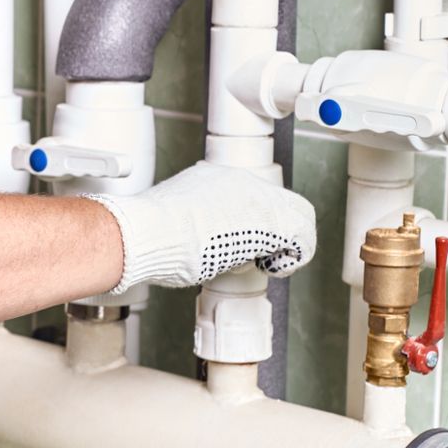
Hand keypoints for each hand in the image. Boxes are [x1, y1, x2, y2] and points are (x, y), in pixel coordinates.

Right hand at [86, 162, 316, 293]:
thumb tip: (195, 246)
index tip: (242, 244)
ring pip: (298, 215)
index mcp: (213, 178)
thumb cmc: (148, 235)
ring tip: (268, 264)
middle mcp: (239, 181)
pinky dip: (294, 258)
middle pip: (280, 202)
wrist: (145, 233)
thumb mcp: (171, 223)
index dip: (253, 223)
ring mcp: (257, 198)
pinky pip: (302, 237)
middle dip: (277, 232)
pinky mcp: (272, 221)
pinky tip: (273, 269)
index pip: (250, 198)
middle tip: (261, 257)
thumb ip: (190, 227)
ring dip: (288, 244)